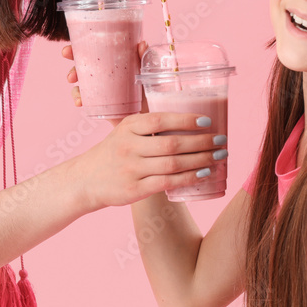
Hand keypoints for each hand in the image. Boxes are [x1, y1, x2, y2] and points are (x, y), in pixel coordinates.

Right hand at [62, 42, 149, 126]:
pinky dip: (78, 98)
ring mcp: (99, 85)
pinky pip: (83, 97)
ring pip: (80, 77)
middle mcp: (103, 69)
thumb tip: (141, 44)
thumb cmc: (148, 89)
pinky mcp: (98, 100)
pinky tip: (79, 102)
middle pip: (83, 58)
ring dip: (72, 78)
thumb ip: (143, 58)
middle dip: (72, 60)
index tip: (69, 50)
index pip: (93, 46)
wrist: (148, 115)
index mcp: (112, 58)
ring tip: (73, 84)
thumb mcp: (147, 71)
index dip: (78, 45)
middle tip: (71, 64)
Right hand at [71, 111, 225, 209]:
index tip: (208, 120)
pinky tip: (203, 174)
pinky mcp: (135, 189)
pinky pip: (167, 183)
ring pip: (173, 164)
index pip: (160, 120)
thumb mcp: (124, 131)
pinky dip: (188, 178)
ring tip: (218, 156)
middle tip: (221, 140)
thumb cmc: (113, 152)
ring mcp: (131, 169)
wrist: (85, 180)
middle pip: (172, 143)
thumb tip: (188, 117)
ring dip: (201, 160)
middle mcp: (128, 146)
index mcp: (127, 126)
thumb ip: (148, 125)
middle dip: (201, 142)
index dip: (186, 120)